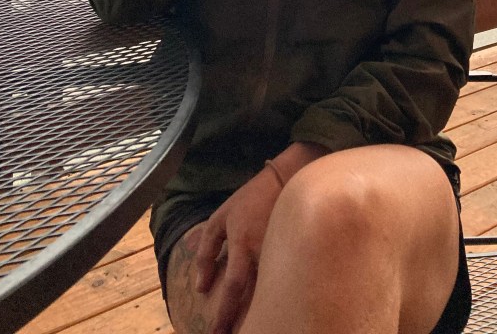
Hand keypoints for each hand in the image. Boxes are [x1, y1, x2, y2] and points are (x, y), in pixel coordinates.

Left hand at [194, 166, 281, 333]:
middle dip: (241, 323)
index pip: (233, 286)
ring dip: (259, 313)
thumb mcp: (221, 218)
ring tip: (249, 327)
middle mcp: (264, 252)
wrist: (287, 179)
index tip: (216, 333)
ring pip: (271, 293)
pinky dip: (273, 298)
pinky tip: (268, 309)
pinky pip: (282, 281)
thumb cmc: (250, 198)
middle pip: (254, 299)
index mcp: (243, 243)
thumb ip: (207, 251)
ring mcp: (282, 252)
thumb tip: (201, 288)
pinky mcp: (295, 253)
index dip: (224, 313)